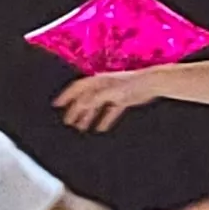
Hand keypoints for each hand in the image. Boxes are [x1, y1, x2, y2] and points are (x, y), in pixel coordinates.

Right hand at [55, 67, 170, 132]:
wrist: (151, 83)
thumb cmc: (132, 84)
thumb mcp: (110, 93)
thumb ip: (95, 98)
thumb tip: (80, 104)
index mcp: (98, 81)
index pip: (78, 88)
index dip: (66, 96)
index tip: (57, 104)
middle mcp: (104, 86)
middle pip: (85, 98)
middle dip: (75, 110)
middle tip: (67, 121)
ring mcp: (113, 93)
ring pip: (96, 106)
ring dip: (88, 116)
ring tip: (81, 127)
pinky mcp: (123, 99)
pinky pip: (109, 111)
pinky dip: (104, 119)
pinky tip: (101, 128)